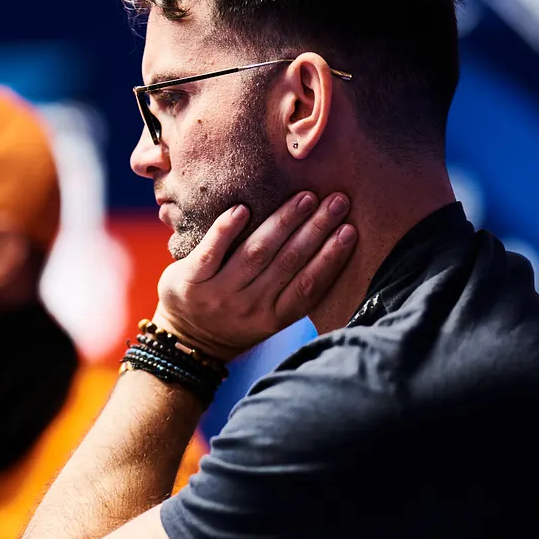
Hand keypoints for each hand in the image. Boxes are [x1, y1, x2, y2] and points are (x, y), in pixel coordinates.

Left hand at [154, 191, 355, 361]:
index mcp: (274, 316)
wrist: (187, 341)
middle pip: (288, 262)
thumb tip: (330, 240)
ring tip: (305, 198)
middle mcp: (249, 307)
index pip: (309, 286)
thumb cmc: (237, 318)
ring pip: (256, 253)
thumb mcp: (269, 314)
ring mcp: (219, 294)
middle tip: (337, 200)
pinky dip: (227, 230)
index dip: (331, 258)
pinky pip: (210, 252)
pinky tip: (242, 209)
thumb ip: (291, 287)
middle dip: (316, 229)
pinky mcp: (189, 282)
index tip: (350, 230)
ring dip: (283, 222)